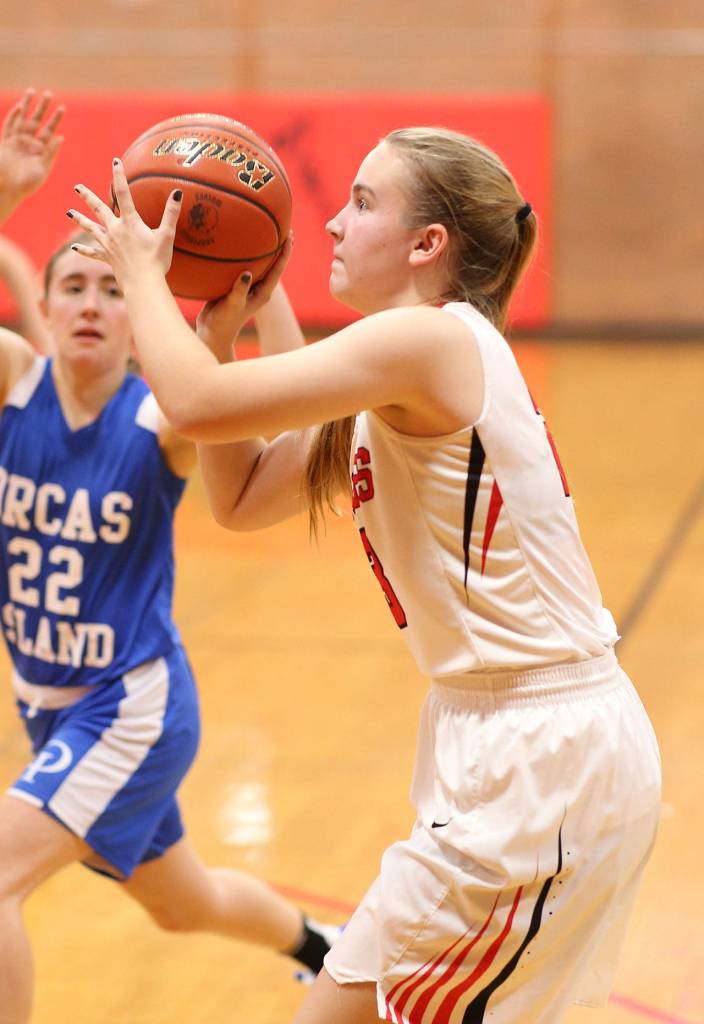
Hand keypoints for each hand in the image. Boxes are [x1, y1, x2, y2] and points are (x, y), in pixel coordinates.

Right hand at [0, 90, 63, 202]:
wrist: (7, 190)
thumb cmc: (26, 184)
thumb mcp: (42, 169)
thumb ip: (50, 153)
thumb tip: (61, 137)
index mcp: (40, 151)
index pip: (49, 131)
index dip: (55, 119)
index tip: (62, 107)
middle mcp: (28, 144)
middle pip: (36, 121)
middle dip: (42, 108)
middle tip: (48, 93)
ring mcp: (16, 142)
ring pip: (22, 119)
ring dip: (27, 105)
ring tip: (32, 91)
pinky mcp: (5, 143)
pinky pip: (9, 126)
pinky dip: (14, 116)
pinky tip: (21, 107)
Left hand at [68, 157, 182, 289]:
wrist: (143, 284)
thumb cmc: (156, 260)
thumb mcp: (167, 235)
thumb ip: (171, 213)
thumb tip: (177, 193)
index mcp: (130, 222)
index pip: (123, 193)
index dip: (119, 176)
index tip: (115, 161)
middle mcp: (115, 230)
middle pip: (99, 209)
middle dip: (87, 197)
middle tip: (77, 187)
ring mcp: (109, 244)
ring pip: (91, 229)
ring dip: (80, 220)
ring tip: (69, 212)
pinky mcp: (108, 258)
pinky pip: (93, 253)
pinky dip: (84, 251)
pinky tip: (74, 248)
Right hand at [196, 235, 292, 355]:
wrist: (212, 333)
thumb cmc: (224, 322)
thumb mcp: (232, 306)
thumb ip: (239, 290)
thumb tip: (246, 273)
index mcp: (263, 292)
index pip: (278, 269)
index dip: (285, 252)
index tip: (290, 236)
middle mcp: (258, 288)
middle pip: (274, 263)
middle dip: (280, 246)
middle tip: (286, 227)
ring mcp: (247, 286)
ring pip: (260, 263)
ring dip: (265, 247)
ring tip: (269, 229)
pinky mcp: (236, 285)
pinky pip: (244, 265)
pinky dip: (245, 253)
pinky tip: (239, 242)